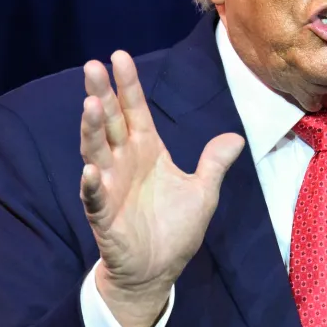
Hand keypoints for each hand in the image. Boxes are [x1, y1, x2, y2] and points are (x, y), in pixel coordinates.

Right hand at [79, 50, 244, 326]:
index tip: (118, 56)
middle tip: (92, 66)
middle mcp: (124, 162)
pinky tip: (91, 169)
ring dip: (92, 129)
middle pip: (110, 122)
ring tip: (90, 104)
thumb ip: (214, 163)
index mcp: (147, 151)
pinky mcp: (103, 215)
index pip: (135, 110)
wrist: (158, 271)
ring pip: (96, 151)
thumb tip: (236, 137)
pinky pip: (95, 196)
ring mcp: (110, 186)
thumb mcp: (203, 192)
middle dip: (101, 93)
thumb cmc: (175, 229)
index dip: (127, 84)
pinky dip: (92, 183)